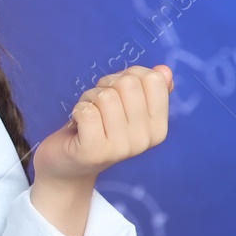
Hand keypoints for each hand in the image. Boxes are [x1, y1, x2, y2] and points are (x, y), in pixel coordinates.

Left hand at [33, 64, 174, 187]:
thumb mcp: (126, 106)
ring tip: (88, 115)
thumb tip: (165, 71)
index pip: (153, 79)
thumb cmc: (99, 128)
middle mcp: (144, 140)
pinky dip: (78, 110)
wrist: (70, 165)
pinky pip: (87, 112)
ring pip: (106, 97)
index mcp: (158, 127)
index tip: (117, 91)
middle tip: (99, 104)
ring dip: (90, 99)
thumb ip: (147, 88)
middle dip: (107, 85)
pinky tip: (77, 123)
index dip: (128, 75)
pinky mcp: (93, 152)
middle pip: (128, 84)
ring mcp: (120, 148)